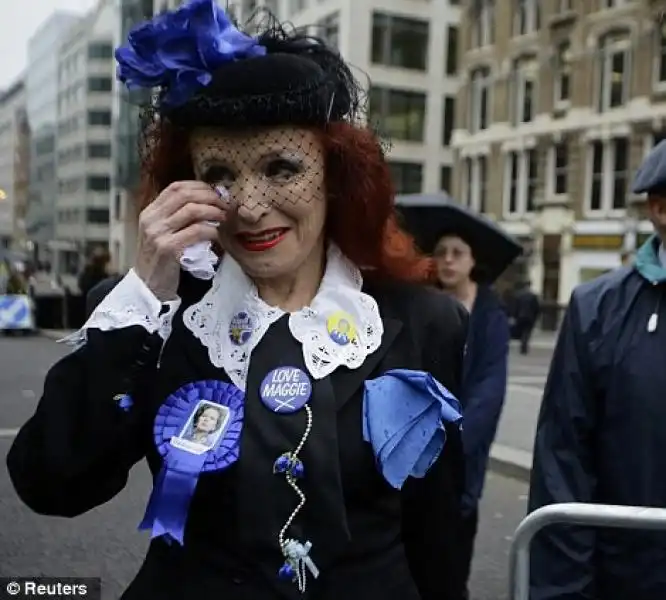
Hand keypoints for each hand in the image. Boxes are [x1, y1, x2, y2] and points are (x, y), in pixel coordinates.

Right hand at [134, 181, 226, 300]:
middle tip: (225, 204)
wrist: (147, 287)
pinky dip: (211, 230)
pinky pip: (196, 231)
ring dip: (213, 211)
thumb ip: (176, 218)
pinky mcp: (168, 249)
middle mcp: (151, 219)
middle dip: (210, 196)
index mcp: (150, 212)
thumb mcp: (161, 234)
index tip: (216, 192)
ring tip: (224, 217)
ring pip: (192, 210)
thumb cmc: (160, 260)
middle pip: (185, 195)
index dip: (199, 186)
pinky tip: (217, 235)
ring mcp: (158, 233)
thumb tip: (206, 203)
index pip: (175, 187)